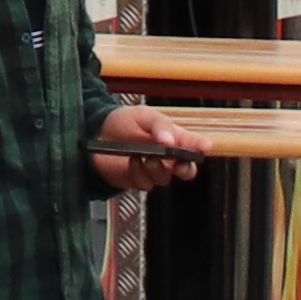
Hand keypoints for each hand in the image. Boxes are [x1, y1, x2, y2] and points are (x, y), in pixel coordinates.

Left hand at [89, 103, 207, 192]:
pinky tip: (131, 161)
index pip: (194, 145)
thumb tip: (170, 141)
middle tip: (177, 163)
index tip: (205, 147)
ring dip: (155, 168)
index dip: (201, 147)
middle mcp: (168, 157)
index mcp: (173, 138)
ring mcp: (154, 170)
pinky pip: (146, 184)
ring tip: (143, 155)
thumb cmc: (122, 121)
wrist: (95, 134)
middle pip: (187, 171)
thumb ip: (159, 125)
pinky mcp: (140, 181)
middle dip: (184, 168)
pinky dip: (138, 173)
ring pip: (165, 178)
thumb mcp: (143, 115)